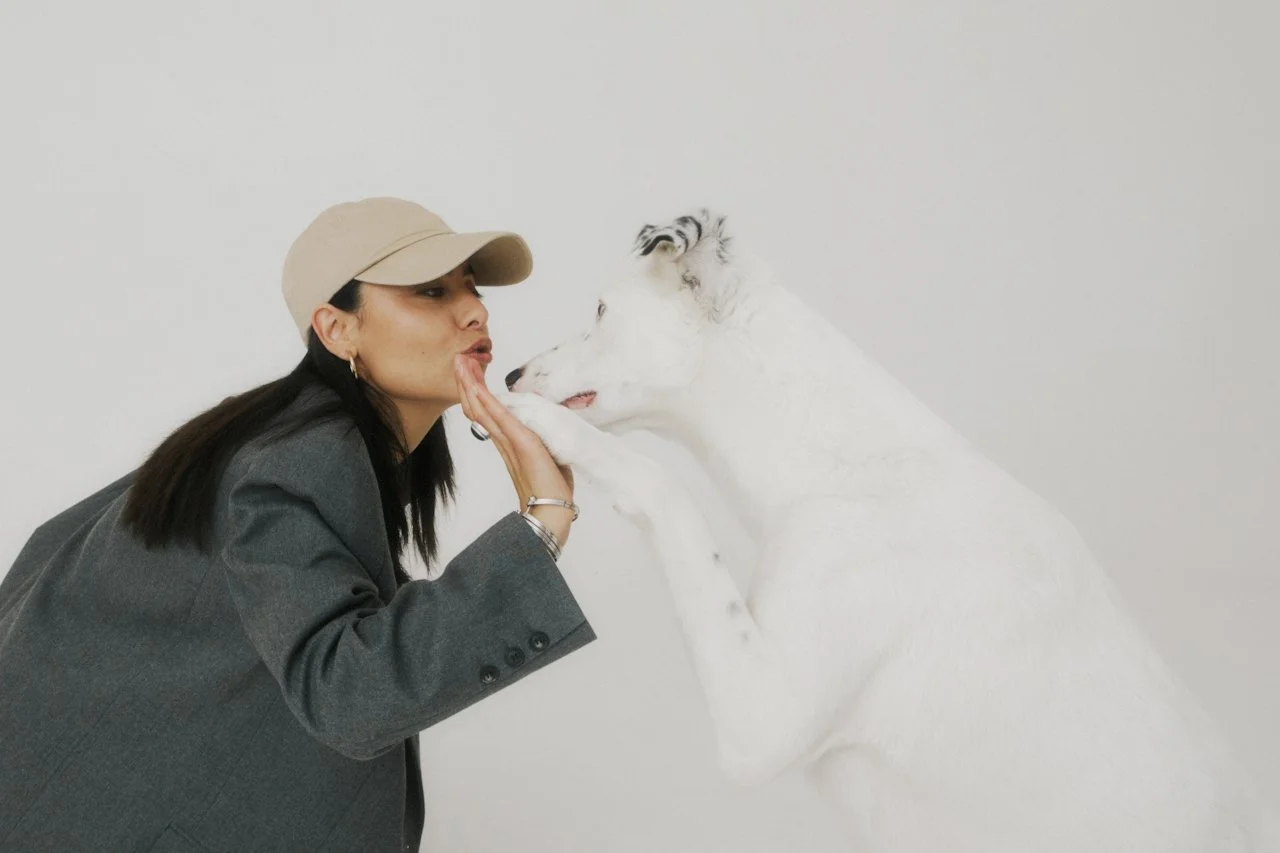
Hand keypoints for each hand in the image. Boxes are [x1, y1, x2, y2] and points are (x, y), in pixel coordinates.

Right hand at [453, 354, 575, 540]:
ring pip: (482, 409)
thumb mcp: (544, 455)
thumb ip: (537, 442)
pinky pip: (499, 418)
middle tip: (458, 360)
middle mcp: (503, 440)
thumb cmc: (551, 488)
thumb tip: (541, 433)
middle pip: (478, 407)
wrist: (552, 512)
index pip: (486, 412)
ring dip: (471, 385)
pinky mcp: (521, 443)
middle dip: (468, 382)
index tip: (469, 372)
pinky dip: (486, 401)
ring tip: (461, 364)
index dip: (476, 392)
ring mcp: (509, 441)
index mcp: (507, 442)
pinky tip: (476, 387)